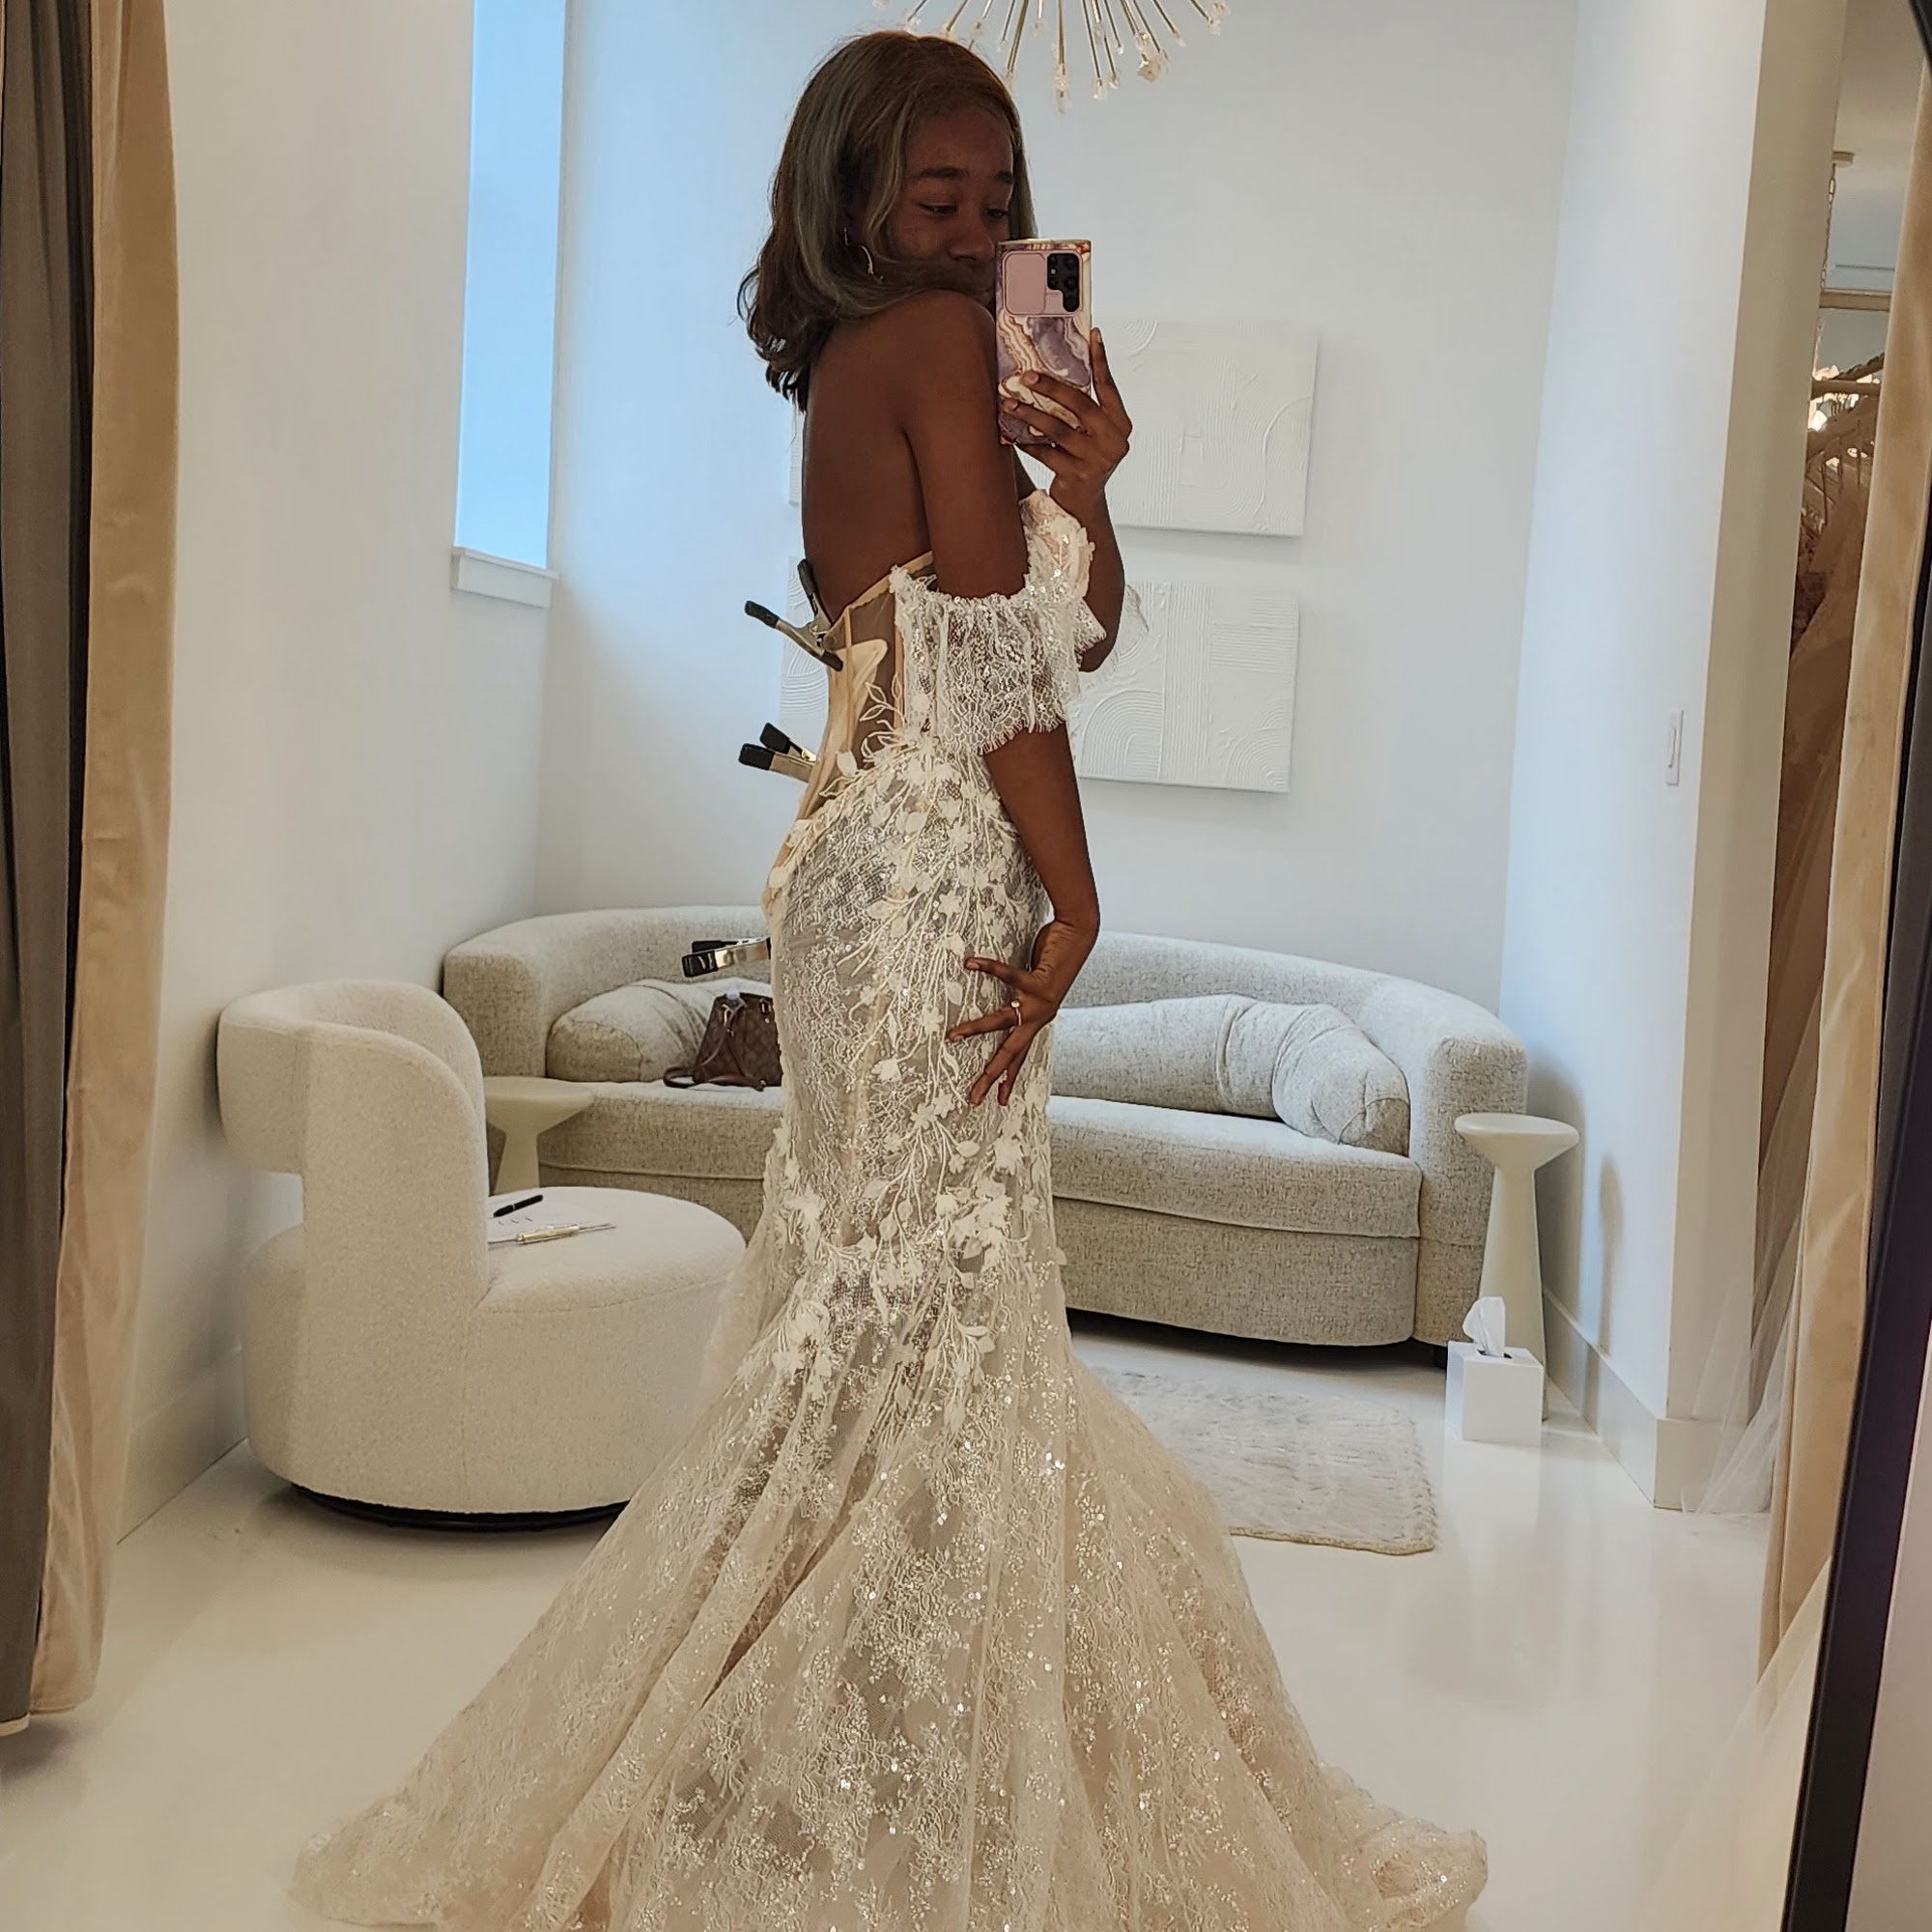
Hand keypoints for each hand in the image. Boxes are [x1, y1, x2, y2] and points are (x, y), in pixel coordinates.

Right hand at [945, 919, 1095, 1105]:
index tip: (1000, 1101)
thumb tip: (1008, 994)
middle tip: (975, 1096)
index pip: (1020, 1055)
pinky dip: (988, 968)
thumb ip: (1023, 992)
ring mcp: (1040, 1002)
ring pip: (1003, 1021)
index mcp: (1037, 1019)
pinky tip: (971, 963)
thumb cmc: (1055, 956)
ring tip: (953, 1035)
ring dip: (976, 1029)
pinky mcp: (1039, 981)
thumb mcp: (1037, 983)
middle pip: (1011, 1053)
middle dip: (993, 1076)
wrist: (1079, 935)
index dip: (1009, 1078)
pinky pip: (1008, 976)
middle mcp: (1039, 1016)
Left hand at [999, 328, 1131, 524]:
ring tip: (1010, 404)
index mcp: (1121, 425)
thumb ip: (1084, 410)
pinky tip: (1012, 434)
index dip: (1101, 360)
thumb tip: (1055, 374)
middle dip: (1051, 388)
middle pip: (1080, 405)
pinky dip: (1027, 442)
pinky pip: (1046, 453)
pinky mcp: (1077, 476)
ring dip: (1030, 414)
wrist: (1084, 505)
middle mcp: (1114, 441)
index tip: (1094, 334)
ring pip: (1059, 429)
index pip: (1108, 387)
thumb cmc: (1085, 461)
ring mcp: (1097, 460)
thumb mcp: (1092, 434)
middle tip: (1027, 376)